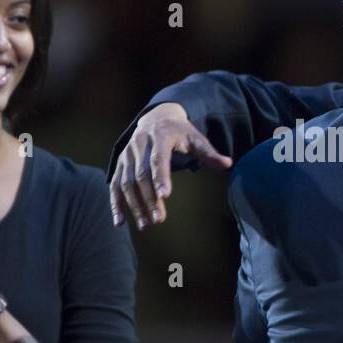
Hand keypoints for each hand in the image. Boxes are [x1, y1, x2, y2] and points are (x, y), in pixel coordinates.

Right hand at [111, 102, 231, 229]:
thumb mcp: (195, 138)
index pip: (158, 158)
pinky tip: (120, 222)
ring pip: (126, 182)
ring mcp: (127, 155)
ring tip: (145, 225)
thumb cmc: (180, 132)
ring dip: (134, 205)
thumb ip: (209, 153)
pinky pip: (114, 185)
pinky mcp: (120, 164)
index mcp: (160, 136)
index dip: (161, 177)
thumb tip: (227, 164)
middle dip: (150, 198)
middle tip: (159, 219)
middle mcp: (139, 145)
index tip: (165, 195)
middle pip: (142, 174)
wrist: (156, 117)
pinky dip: (116, 204)